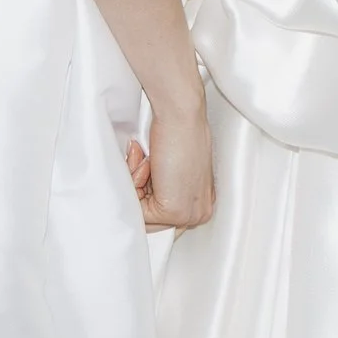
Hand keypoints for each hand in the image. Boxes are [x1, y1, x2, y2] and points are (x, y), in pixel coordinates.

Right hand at [127, 101, 214, 230]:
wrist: (181, 114)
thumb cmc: (179, 131)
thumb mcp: (174, 169)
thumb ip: (165, 189)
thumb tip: (143, 204)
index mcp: (203, 202)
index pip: (166, 221)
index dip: (147, 196)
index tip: (147, 174)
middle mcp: (200, 212)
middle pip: (154, 222)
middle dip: (141, 192)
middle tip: (146, 164)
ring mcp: (189, 214)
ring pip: (144, 218)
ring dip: (137, 185)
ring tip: (148, 162)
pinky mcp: (174, 211)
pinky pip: (139, 211)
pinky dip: (135, 183)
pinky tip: (148, 164)